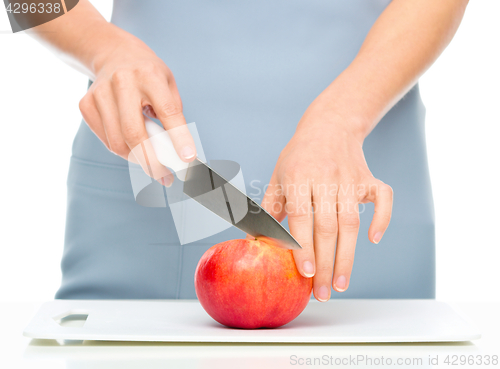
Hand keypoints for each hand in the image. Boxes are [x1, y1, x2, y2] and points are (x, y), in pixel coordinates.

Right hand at [78, 36, 195, 184]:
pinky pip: (107, 139)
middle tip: (164, 177)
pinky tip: (132, 146)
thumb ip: (172, 114)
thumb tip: (177, 151)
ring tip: (152, 163)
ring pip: (118, 142)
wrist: (112, 53)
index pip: (168, 112)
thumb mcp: (168, 84)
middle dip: (152, 162)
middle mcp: (123, 82)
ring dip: (137, 160)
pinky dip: (122, 149)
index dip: (179, 138)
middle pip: (135, 133)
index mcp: (150, 75)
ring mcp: (100, 93)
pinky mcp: (86, 104)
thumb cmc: (147, 73)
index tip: (188, 159)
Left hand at [261, 95, 392, 300]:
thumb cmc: (299, 156)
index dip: (303, 246)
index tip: (304, 273)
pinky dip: (382, 218)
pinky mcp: (369, 179)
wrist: (330, 125)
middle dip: (325, 263)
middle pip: (328, 227)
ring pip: (352, 221)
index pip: (301, 217)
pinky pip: (383, 198)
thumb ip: (268, 209)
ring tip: (341, 284)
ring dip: (348, 255)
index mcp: (298, 177)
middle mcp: (326, 178)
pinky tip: (373, 239)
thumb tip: (254, 241)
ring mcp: (350, 178)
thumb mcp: (278, 176)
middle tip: (321, 292)